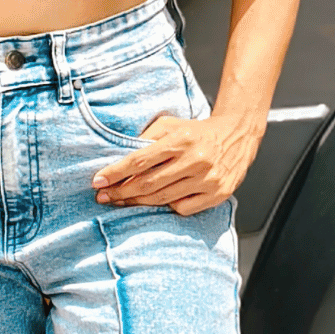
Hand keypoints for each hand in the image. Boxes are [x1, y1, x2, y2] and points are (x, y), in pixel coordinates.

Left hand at [92, 111, 263, 215]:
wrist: (237, 135)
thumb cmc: (197, 131)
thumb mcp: (171, 125)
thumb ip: (147, 137)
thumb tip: (119, 155)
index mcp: (180, 140)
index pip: (140, 160)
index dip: (116, 173)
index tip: (97, 181)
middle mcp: (194, 160)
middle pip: (148, 183)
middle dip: (121, 192)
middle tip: (102, 197)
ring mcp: (207, 179)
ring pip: (163, 198)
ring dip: (137, 202)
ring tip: (120, 201)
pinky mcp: (218, 193)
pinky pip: (183, 208)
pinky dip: (167, 207)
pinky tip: (156, 202)